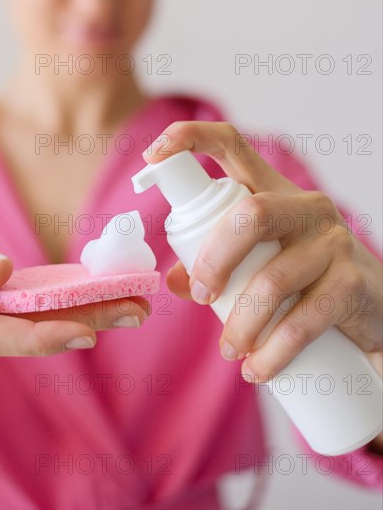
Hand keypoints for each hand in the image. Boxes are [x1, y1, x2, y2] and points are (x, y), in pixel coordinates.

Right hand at [0, 209, 148, 364]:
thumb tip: (0, 274)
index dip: (39, 335)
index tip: (87, 331)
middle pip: (20, 338)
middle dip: (81, 326)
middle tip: (137, 311)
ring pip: (24, 338)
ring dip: (78, 324)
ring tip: (129, 307)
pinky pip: (18, 335)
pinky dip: (56, 324)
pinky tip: (93, 310)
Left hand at [144, 122, 382, 382]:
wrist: (374, 308)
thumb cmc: (302, 277)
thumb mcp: (259, 261)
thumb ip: (214, 265)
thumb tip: (173, 282)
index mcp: (272, 193)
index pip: (232, 146)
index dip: (189, 139)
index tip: (150, 155)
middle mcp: (306, 207)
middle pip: (250, 215)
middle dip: (213, 260)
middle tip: (201, 297)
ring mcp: (334, 242)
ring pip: (273, 279)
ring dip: (240, 324)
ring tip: (230, 352)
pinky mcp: (353, 284)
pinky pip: (303, 321)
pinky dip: (273, 352)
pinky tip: (257, 370)